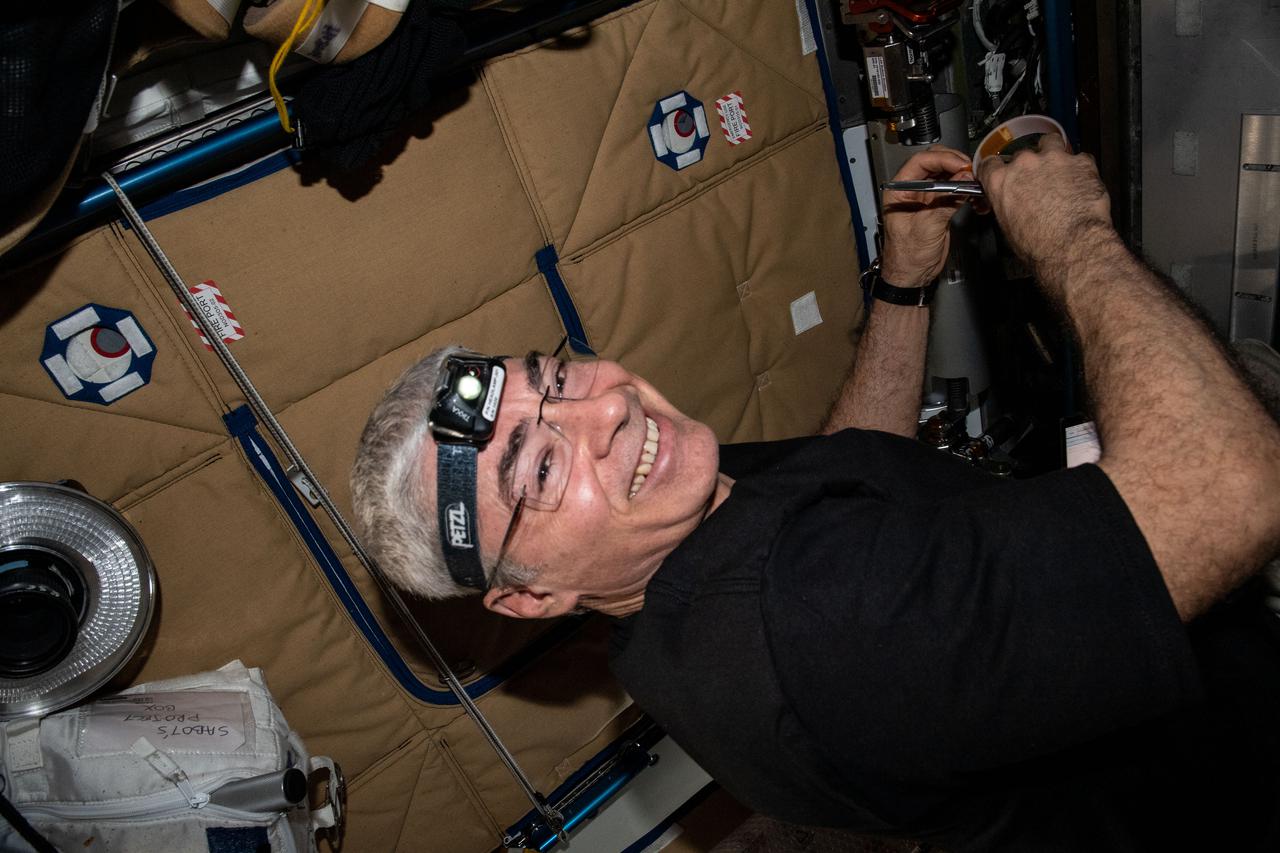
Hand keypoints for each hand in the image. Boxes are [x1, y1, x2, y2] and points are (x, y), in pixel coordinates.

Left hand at [879, 146, 973, 286]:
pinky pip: (955, 190)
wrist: (912, 277)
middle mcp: (912, 189)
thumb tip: (964, 179)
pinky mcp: (939, 206)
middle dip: (956, 164)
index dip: (943, 159)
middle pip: (936, 163)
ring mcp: (927, 197)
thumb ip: (945, 201)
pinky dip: (967, 190)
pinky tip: (976, 196)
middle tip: (972, 172)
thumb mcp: (925, 227)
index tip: (962, 166)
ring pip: (948, 174)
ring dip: (964, 177)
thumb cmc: (907, 256)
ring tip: (976, 184)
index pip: (921, 161)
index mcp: (899, 190)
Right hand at [977, 133, 1115, 270]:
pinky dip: (1080, 168)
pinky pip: (1080, 158)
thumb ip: (1006, 205)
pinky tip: (1081, 183)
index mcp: (1001, 181)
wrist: (1072, 246)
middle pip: (1023, 154)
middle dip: (1029, 167)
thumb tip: (1011, 205)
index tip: (1001, 173)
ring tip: (1058, 169)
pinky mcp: (1081, 162)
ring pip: (1051, 143)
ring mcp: (1054, 159)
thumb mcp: (1008, 227)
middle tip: (1037, 183)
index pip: (990, 164)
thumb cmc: (1040, 244)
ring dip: (1053, 153)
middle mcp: (1025, 164)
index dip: (996, 169)